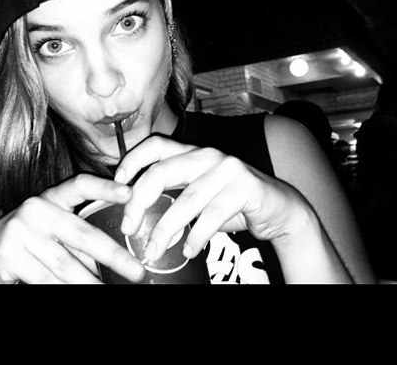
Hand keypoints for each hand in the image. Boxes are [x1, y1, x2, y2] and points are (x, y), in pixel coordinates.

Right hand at [0, 173, 145, 283]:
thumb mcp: (50, 234)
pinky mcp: (9, 254)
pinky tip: (79, 294)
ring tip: (107, 291)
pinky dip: (65, 291)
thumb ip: (77, 242)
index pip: (79, 185)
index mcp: (50, 198)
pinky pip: (45, 279)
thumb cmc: (25, 245)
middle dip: (113, 255)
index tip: (131, 192)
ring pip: (65, 264)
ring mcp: (20, 230)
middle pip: (82, 232)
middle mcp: (35, 209)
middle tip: (136, 271)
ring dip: (90, 282)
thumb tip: (116, 260)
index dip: (105, 187)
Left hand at [114, 135, 314, 264]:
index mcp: (192, 152)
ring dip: (166, 230)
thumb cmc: (230, 203)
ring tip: (153, 251)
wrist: (279, 209)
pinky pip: (213, 215)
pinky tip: (188, 250)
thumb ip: (172, 194)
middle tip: (128, 228)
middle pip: (163, 171)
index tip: (117, 184)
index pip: (156, 145)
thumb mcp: (198, 193)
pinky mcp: (246, 186)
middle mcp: (207, 155)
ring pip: (186, 200)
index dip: (133, 160)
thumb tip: (134, 213)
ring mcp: (228, 168)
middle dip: (140, 201)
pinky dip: (197, 236)